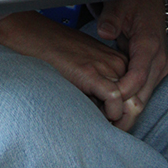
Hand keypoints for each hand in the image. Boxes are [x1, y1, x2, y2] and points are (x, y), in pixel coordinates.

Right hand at [0, 0, 167, 131]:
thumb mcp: (83, 64)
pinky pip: (115, 99)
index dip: (127, 114)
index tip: (115, 126)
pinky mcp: (91, 72)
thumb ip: (98, 83)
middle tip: (111, 133)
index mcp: (115, 59)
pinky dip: (111, 114)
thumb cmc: (54, 51)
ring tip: (105, 129)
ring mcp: (104, 65)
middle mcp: (115, 61)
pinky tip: (97, 118)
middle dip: (126, 120)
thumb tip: (106, 113)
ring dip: (119, 120)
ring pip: (129, 101)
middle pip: (135, 98)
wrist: (32, 35)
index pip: (135, 93)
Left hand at [95, 0, 167, 127]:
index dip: (121, 92)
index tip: (105, 100)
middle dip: (123, 110)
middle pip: (142, 94)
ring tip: (106, 120)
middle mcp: (158, 60)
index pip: (137, 78)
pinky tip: (113, 108)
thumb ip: (111, 19)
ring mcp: (159, 67)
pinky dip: (129, 101)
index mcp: (150, 45)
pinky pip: (143, 92)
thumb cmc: (135, 1)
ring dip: (126, 109)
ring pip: (144, 97)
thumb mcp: (119, 4)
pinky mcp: (155, 71)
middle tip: (103, 123)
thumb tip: (105, 32)